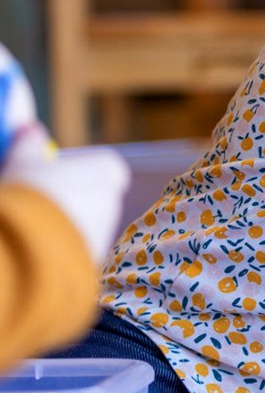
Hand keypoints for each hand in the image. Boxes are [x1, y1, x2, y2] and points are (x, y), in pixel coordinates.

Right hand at [3, 128, 129, 264]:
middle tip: (37, 200)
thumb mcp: (23, 160)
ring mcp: (104, 232)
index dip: (79, 169)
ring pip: (85, 224)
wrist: (33, 246)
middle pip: (94, 195)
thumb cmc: (31, 194)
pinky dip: (61, 247)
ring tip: (31, 225)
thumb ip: (30, 143)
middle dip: (70, 198)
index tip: (53, 173)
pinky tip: (36, 246)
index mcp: (106, 169)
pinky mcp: (92, 261)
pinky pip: (76, 249)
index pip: (104, 166)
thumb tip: (30, 130)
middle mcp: (112, 201)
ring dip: (64, 224)